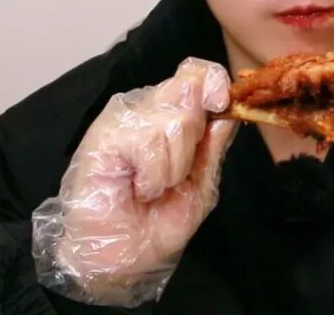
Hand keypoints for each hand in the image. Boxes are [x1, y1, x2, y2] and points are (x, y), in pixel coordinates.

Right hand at [33, 58, 237, 305]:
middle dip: (194, 140)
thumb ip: (213, 147)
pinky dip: (153, 174)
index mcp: (174, 115)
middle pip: (189, 87)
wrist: (122, 259)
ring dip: (173, 167)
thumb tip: (229, 109)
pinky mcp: (104, 133)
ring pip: (174, 119)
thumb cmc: (157, 223)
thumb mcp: (200, 184)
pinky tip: (138, 188)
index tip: (222, 104)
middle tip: (175, 174)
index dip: (214, 80)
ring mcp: (124, 118)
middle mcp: (148, 108)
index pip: (197, 74)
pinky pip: (149, 140)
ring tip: (152, 187)